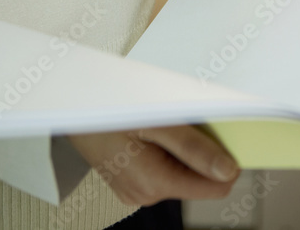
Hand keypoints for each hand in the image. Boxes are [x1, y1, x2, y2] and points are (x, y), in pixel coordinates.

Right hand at [67, 125, 238, 206]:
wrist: (71, 106)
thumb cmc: (109, 109)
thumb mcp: (159, 122)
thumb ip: (195, 149)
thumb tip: (227, 170)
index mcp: (154, 182)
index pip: (215, 189)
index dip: (227, 164)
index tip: (229, 140)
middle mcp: (145, 194)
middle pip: (199, 180)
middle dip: (202, 153)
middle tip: (189, 123)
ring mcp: (137, 191)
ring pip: (182, 175)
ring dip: (184, 151)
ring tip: (166, 126)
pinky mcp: (132, 183)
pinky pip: (164, 171)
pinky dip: (168, 153)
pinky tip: (154, 134)